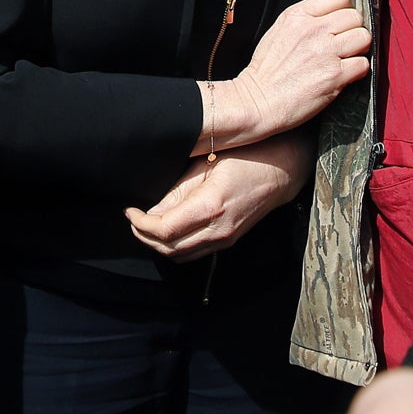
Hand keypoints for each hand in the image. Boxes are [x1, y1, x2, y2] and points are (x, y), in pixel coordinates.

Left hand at [125, 130, 313, 260]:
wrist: (283, 170)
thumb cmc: (246, 158)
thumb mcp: (206, 165)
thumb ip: (178, 191)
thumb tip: (152, 211)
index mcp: (210, 207)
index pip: (165, 230)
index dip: (141, 225)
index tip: (130, 211)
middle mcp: (218, 229)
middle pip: (170, 249)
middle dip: (145, 237)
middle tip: (133, 218)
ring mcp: (225, 238)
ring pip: (181, 256)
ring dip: (159, 245)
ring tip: (145, 224)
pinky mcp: (229, 240)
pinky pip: (195, 252)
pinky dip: (175, 246)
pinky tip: (167, 228)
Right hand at [216, 0, 369, 144]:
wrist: (258, 101)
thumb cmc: (266, 72)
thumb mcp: (279, 30)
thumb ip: (305, 19)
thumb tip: (330, 17)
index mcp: (298, 15)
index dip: (344, 9)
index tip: (341, 21)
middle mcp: (314, 30)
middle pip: (355, 16)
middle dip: (352, 29)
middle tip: (344, 43)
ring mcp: (326, 51)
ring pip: (364, 37)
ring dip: (358, 49)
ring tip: (346, 57)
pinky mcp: (335, 75)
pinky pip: (363, 64)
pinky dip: (357, 71)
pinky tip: (344, 74)